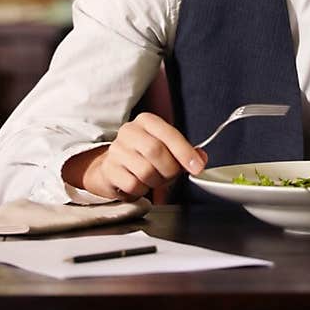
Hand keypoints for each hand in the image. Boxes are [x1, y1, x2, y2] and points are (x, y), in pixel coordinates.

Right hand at [62, 113, 206, 198]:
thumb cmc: (143, 155)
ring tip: (154, 178)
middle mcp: (129, 131)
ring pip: (145, 171)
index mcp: (146, 121)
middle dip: (170, 169)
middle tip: (171, 175)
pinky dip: (142, 189)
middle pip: (156, 152)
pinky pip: (133, 184)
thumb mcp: (165, 147)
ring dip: (156, 181)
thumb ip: (185, 151)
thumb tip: (201, 158)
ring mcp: (116, 150)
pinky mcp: (109, 170)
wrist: (113, 166)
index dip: (185, 152)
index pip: (169, 134)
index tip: (198, 167)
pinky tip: (141, 183)